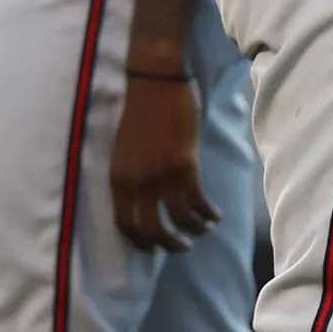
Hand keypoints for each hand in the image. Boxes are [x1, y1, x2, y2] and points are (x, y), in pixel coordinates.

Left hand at [111, 75, 218, 251]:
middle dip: (169, 244)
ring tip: (204, 229)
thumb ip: (131, 176)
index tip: (154, 248)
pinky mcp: (184, 164)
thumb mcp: (124, 152)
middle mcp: (136, 183)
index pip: (125, 224)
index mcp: (117, 179)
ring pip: (178, 219)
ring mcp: (160, 175)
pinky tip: (215, 214)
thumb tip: (146, 200)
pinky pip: (197, 200)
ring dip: (194, 230)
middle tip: (183, 246)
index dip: (141, 242)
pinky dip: (207, 213)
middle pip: (152, 229)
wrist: (154, 83)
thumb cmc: (140, 112)